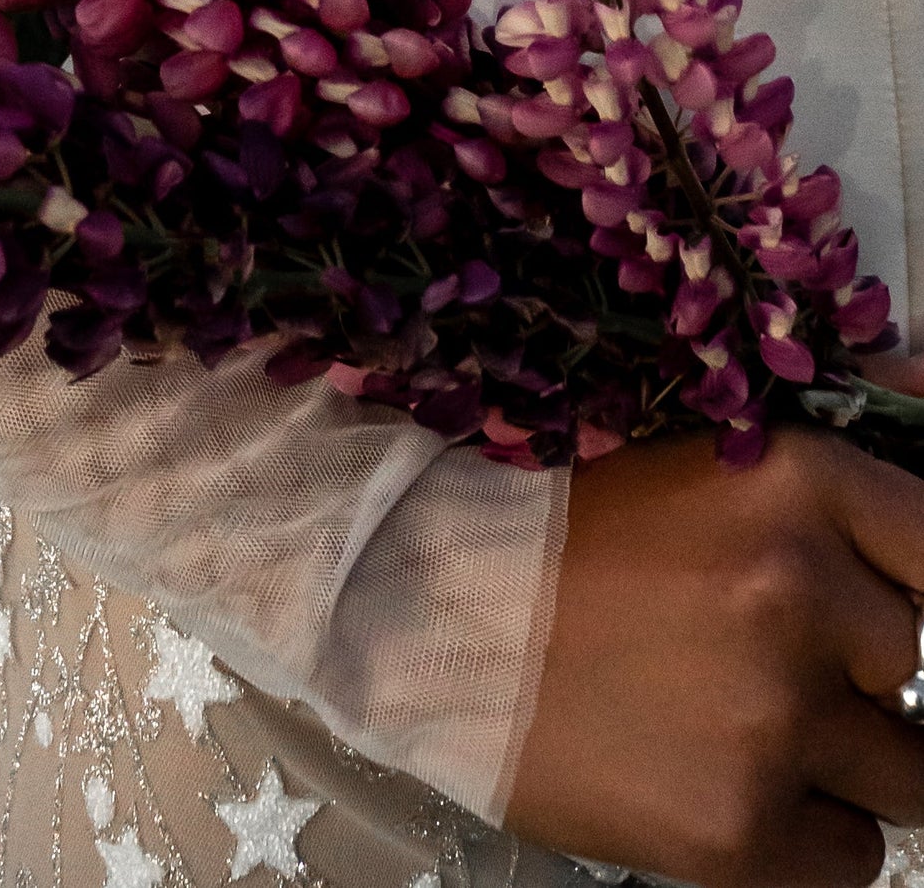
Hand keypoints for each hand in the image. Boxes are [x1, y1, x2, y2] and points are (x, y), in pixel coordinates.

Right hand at [506, 427, 923, 887]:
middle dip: (852, 668)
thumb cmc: (569, 536)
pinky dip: (806, 832)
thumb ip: (829, 477)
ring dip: (838, 754)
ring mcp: (775, 717)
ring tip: (738, 718)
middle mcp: (800, 592)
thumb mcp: (706, 462)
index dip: (913, 585)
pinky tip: (721, 777)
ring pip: (905, 770)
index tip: (878, 609)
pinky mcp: (742, 829)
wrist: (435, 617)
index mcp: (796, 480)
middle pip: (912, 661)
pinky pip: (854, 854)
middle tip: (754, 652)